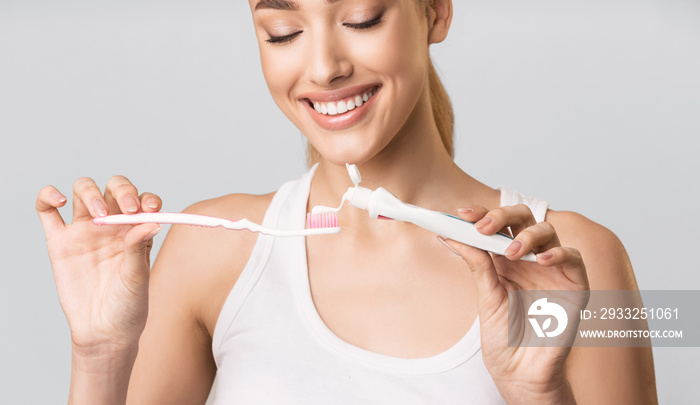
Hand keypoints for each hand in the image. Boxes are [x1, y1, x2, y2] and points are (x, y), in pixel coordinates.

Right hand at [36, 176, 162, 356]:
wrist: (103, 332)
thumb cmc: (128, 305)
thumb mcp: (138, 278)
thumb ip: (139, 248)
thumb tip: (150, 221)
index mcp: (136, 230)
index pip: (142, 200)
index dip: (146, 198)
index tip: (148, 209)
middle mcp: (111, 226)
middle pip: (113, 188)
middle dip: (122, 190)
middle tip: (127, 209)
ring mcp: (84, 231)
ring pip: (83, 191)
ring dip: (91, 192)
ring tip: (99, 214)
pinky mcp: (59, 242)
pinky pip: (47, 211)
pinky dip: (48, 196)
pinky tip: (59, 200)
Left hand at [444, 205, 588, 403]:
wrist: (520, 371)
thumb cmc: (503, 337)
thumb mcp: (485, 296)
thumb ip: (477, 264)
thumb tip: (452, 235)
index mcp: (505, 259)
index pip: (497, 225)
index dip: (481, 214)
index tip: (461, 214)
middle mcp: (529, 259)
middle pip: (523, 219)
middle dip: (502, 215)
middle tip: (484, 226)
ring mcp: (553, 270)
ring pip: (548, 232)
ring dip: (527, 235)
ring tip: (511, 250)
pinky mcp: (574, 286)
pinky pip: (574, 258)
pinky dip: (559, 254)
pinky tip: (541, 261)